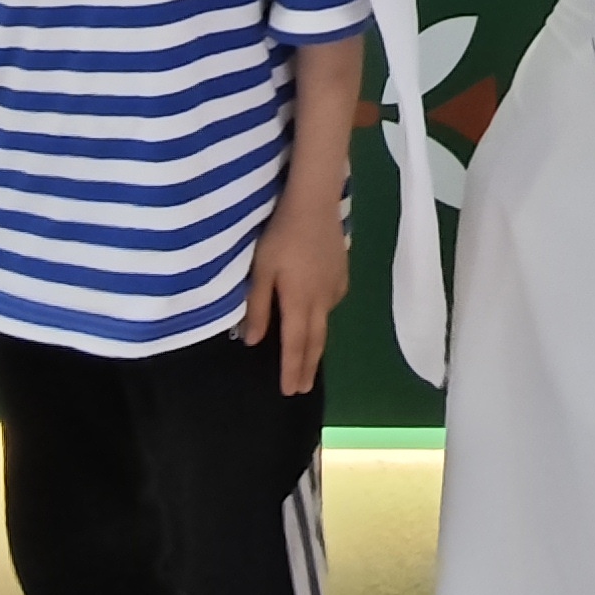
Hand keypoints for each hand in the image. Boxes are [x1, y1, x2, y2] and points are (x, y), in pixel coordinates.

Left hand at [242, 191, 350, 393]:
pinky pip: (333, 303)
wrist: (314, 203)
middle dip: (307, 367)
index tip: (290, 391)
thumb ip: (258, 307)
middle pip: (315, 341)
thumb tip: (253, 341)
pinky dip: (324, 318)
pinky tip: (321, 315)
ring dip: (316, 346)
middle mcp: (320, 300)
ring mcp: (334, 285)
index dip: (291, 369)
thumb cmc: (281, 235)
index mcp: (298, 302)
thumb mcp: (260, 271)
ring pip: (325, 323)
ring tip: (310, 360)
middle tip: (302, 389)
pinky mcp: (341, 271)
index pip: (294, 345)